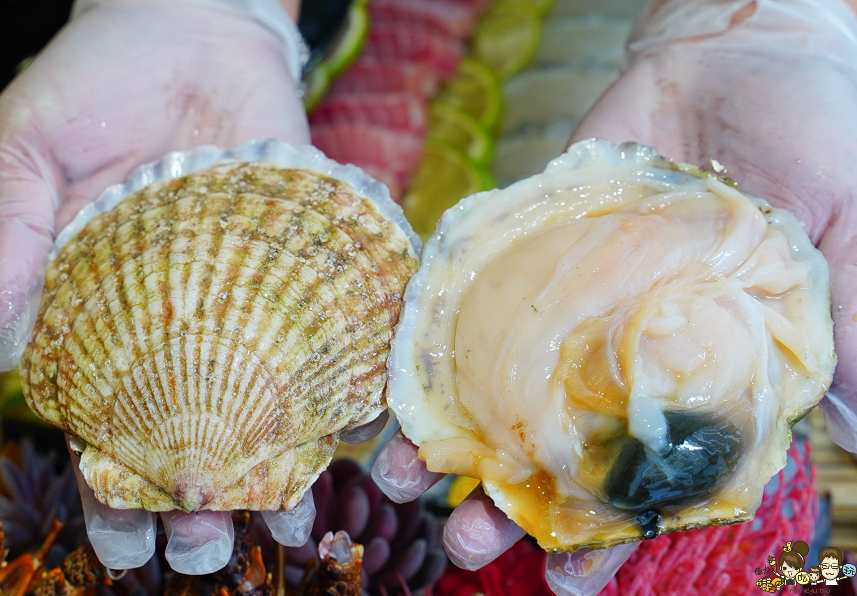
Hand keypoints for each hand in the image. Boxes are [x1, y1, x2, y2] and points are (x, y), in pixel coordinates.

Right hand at [0, 0, 309, 573]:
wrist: (188, 23)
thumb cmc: (94, 83)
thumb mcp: (26, 158)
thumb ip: (12, 248)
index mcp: (105, 311)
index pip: (106, 419)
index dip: (109, 484)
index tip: (121, 542)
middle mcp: (184, 317)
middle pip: (194, 428)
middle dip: (197, 496)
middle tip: (203, 554)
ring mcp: (252, 295)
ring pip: (267, 400)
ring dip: (276, 468)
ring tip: (289, 529)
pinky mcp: (310, 261)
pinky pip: (333, 331)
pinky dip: (346, 383)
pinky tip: (358, 439)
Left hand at [376, 0, 856, 593]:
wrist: (741, 48)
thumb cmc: (823, 134)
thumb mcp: (856, 235)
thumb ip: (854, 329)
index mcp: (706, 369)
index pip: (651, 476)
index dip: (612, 534)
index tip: (569, 583)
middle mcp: (626, 349)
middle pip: (562, 449)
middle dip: (517, 507)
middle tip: (467, 547)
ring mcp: (568, 302)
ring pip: (503, 390)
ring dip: (458, 442)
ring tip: (410, 485)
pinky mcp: (524, 248)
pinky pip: (469, 303)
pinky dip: (432, 347)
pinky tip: (397, 389)